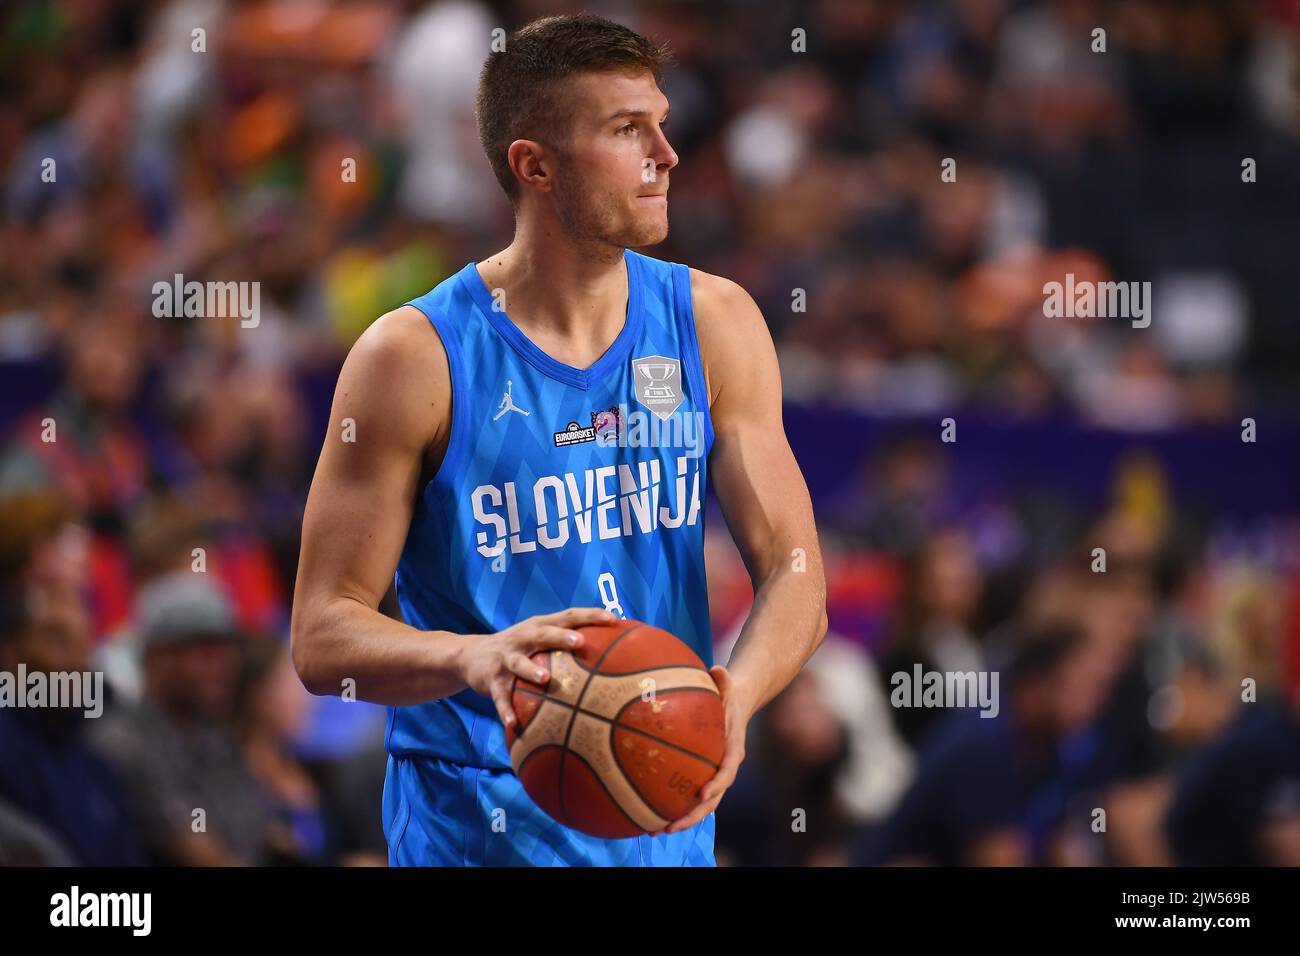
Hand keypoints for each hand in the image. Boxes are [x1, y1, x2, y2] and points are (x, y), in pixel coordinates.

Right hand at [458, 607, 617, 729]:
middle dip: (560, 636)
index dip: (590, 615)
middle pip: (542, 634)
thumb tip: (610, 654)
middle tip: (579, 642)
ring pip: (519, 663)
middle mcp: (522, 638)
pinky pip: (500, 697)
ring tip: (545, 679)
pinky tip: (514, 723)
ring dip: (531, 670)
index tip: (613, 619)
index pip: (568, 615)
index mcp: (539, 626)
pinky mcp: (491, 680)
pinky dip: (506, 709)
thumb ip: (565, 642)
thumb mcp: (538, 638)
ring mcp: (506, 659)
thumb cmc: (518, 648)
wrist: (469, 655)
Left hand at [652, 664, 751, 835]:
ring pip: (697, 805)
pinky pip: (686, 794)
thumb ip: (724, 679)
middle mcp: (724, 769)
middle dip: (691, 816)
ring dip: (678, 819)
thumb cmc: (729, 693)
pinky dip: (670, 805)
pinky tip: (644, 813)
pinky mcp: (700, 776)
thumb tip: (718, 668)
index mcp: (733, 750)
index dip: (716, 785)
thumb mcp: (728, 684)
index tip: (703, 793)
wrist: (737, 704)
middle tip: (669, 826)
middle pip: (710, 800)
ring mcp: (712, 775)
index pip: (727, 772)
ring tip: (652, 830)